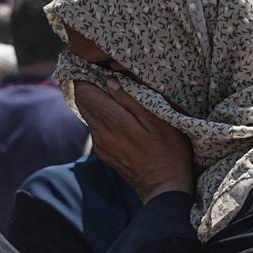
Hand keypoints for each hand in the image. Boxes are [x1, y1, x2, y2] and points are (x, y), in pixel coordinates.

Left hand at [74, 81, 195, 202]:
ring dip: (97, 99)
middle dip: (90, 85)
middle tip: (108, 73)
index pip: (84, 92)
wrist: (164, 187)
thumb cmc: (170, 151)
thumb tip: (110, 81)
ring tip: (116, 90)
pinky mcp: (103, 151)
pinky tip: (120, 112)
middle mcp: (99, 134)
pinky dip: (103, 114)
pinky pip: (96, 126)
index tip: (98, 65)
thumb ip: (132, 100)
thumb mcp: (159, 120)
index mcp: (112, 123)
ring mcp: (99, 144)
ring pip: (88, 113)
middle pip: (82, 101)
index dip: (87, 76)